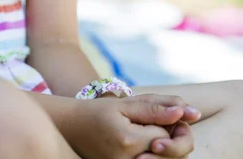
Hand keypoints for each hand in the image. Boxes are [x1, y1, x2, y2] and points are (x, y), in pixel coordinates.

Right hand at [68, 95, 197, 158]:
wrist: (72, 129)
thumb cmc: (97, 112)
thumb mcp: (125, 104)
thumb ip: (156, 108)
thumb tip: (186, 112)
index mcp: (129, 142)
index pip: (167, 136)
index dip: (167, 122)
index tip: (151, 113)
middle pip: (171, 155)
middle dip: (171, 138)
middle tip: (154, 124)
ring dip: (165, 147)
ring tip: (147, 132)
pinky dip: (155, 155)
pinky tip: (146, 145)